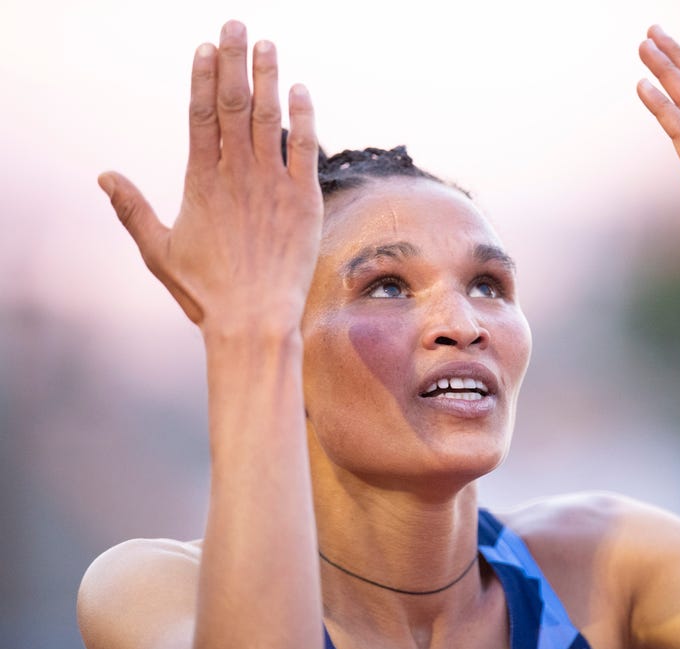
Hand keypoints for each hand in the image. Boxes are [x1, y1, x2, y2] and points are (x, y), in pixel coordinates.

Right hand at [99, 21, 322, 334]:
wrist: (253, 319)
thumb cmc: (205, 291)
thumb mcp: (159, 251)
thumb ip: (132, 210)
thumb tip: (104, 176)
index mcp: (201, 181)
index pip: (200, 115)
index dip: (203, 77)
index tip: (206, 47)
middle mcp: (236, 174)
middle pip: (233, 104)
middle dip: (233, 61)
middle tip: (235, 24)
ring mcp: (272, 183)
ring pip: (269, 117)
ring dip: (268, 77)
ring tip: (267, 44)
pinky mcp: (303, 199)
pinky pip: (306, 147)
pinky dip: (305, 117)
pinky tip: (301, 89)